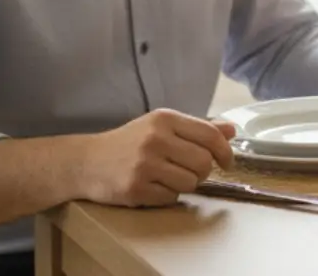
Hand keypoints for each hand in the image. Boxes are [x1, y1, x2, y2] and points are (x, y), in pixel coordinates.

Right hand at [80, 109, 236, 207]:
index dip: (225, 152)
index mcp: (165, 119)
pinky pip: (171, 198)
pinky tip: (152, 186)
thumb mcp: (161, 127)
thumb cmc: (129, 143)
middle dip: (203, 171)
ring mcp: (144, 165)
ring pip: (190, 182)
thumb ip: (197, 128)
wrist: (86, 162)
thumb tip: (232, 130)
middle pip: (203, 163)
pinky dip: (167, 195)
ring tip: (167, 177)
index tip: (227, 162)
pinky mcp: (135, 188)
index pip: (210, 135)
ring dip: (185, 184)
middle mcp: (155, 139)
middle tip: (189, 171)